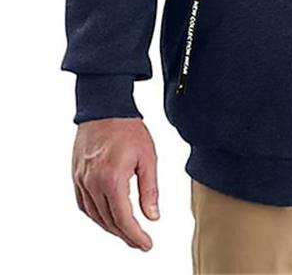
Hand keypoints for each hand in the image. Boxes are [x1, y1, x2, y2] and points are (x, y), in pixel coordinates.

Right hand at [72, 118, 159, 250]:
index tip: (146, 245)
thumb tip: (152, 216)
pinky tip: (107, 217)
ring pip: (95, 216)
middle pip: (108, 221)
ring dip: (111, 228)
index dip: (135, 236)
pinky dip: (96, 215)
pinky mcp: (77, 176)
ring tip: (127, 232)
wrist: (105, 108)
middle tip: (140, 242)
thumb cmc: (128, 129)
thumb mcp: (148, 157)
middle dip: (125, 236)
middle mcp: (93, 183)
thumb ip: (150, 189)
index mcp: (113, 179)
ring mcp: (82, 180)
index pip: (124, 219)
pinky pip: (84, 205)